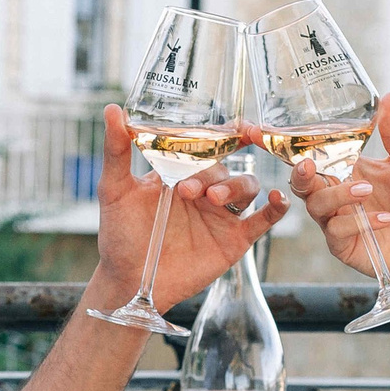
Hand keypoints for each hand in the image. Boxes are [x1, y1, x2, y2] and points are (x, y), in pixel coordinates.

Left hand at [92, 104, 288, 306]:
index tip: (236, 125)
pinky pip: (264, 220)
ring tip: (212, 199)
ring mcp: (221, 214)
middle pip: (225, 167)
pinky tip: (277, 199)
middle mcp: (205, 189)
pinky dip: (276, 208)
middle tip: (187, 191)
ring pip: (247, 187)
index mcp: (182, 171)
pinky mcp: (234, 240)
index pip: (209, 144)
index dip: (227, 132)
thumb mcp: (114, 189)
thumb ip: (117, 151)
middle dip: (211, 174)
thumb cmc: (120, 234)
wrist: (129, 280)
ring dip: (235, 186)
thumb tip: (112, 110)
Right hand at [265, 91, 389, 294]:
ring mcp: (335, 220)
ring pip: (316, 205)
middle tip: (309, 164)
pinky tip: (386, 217)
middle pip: (300, 181)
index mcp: (345, 168)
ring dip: (339, 194)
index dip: (281, 144)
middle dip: (299, 172)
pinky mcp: (341, 245)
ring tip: (367, 190)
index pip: (308, 153)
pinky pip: (336, 230)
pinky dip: (359, 221)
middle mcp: (335, 194)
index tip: (257, 130)